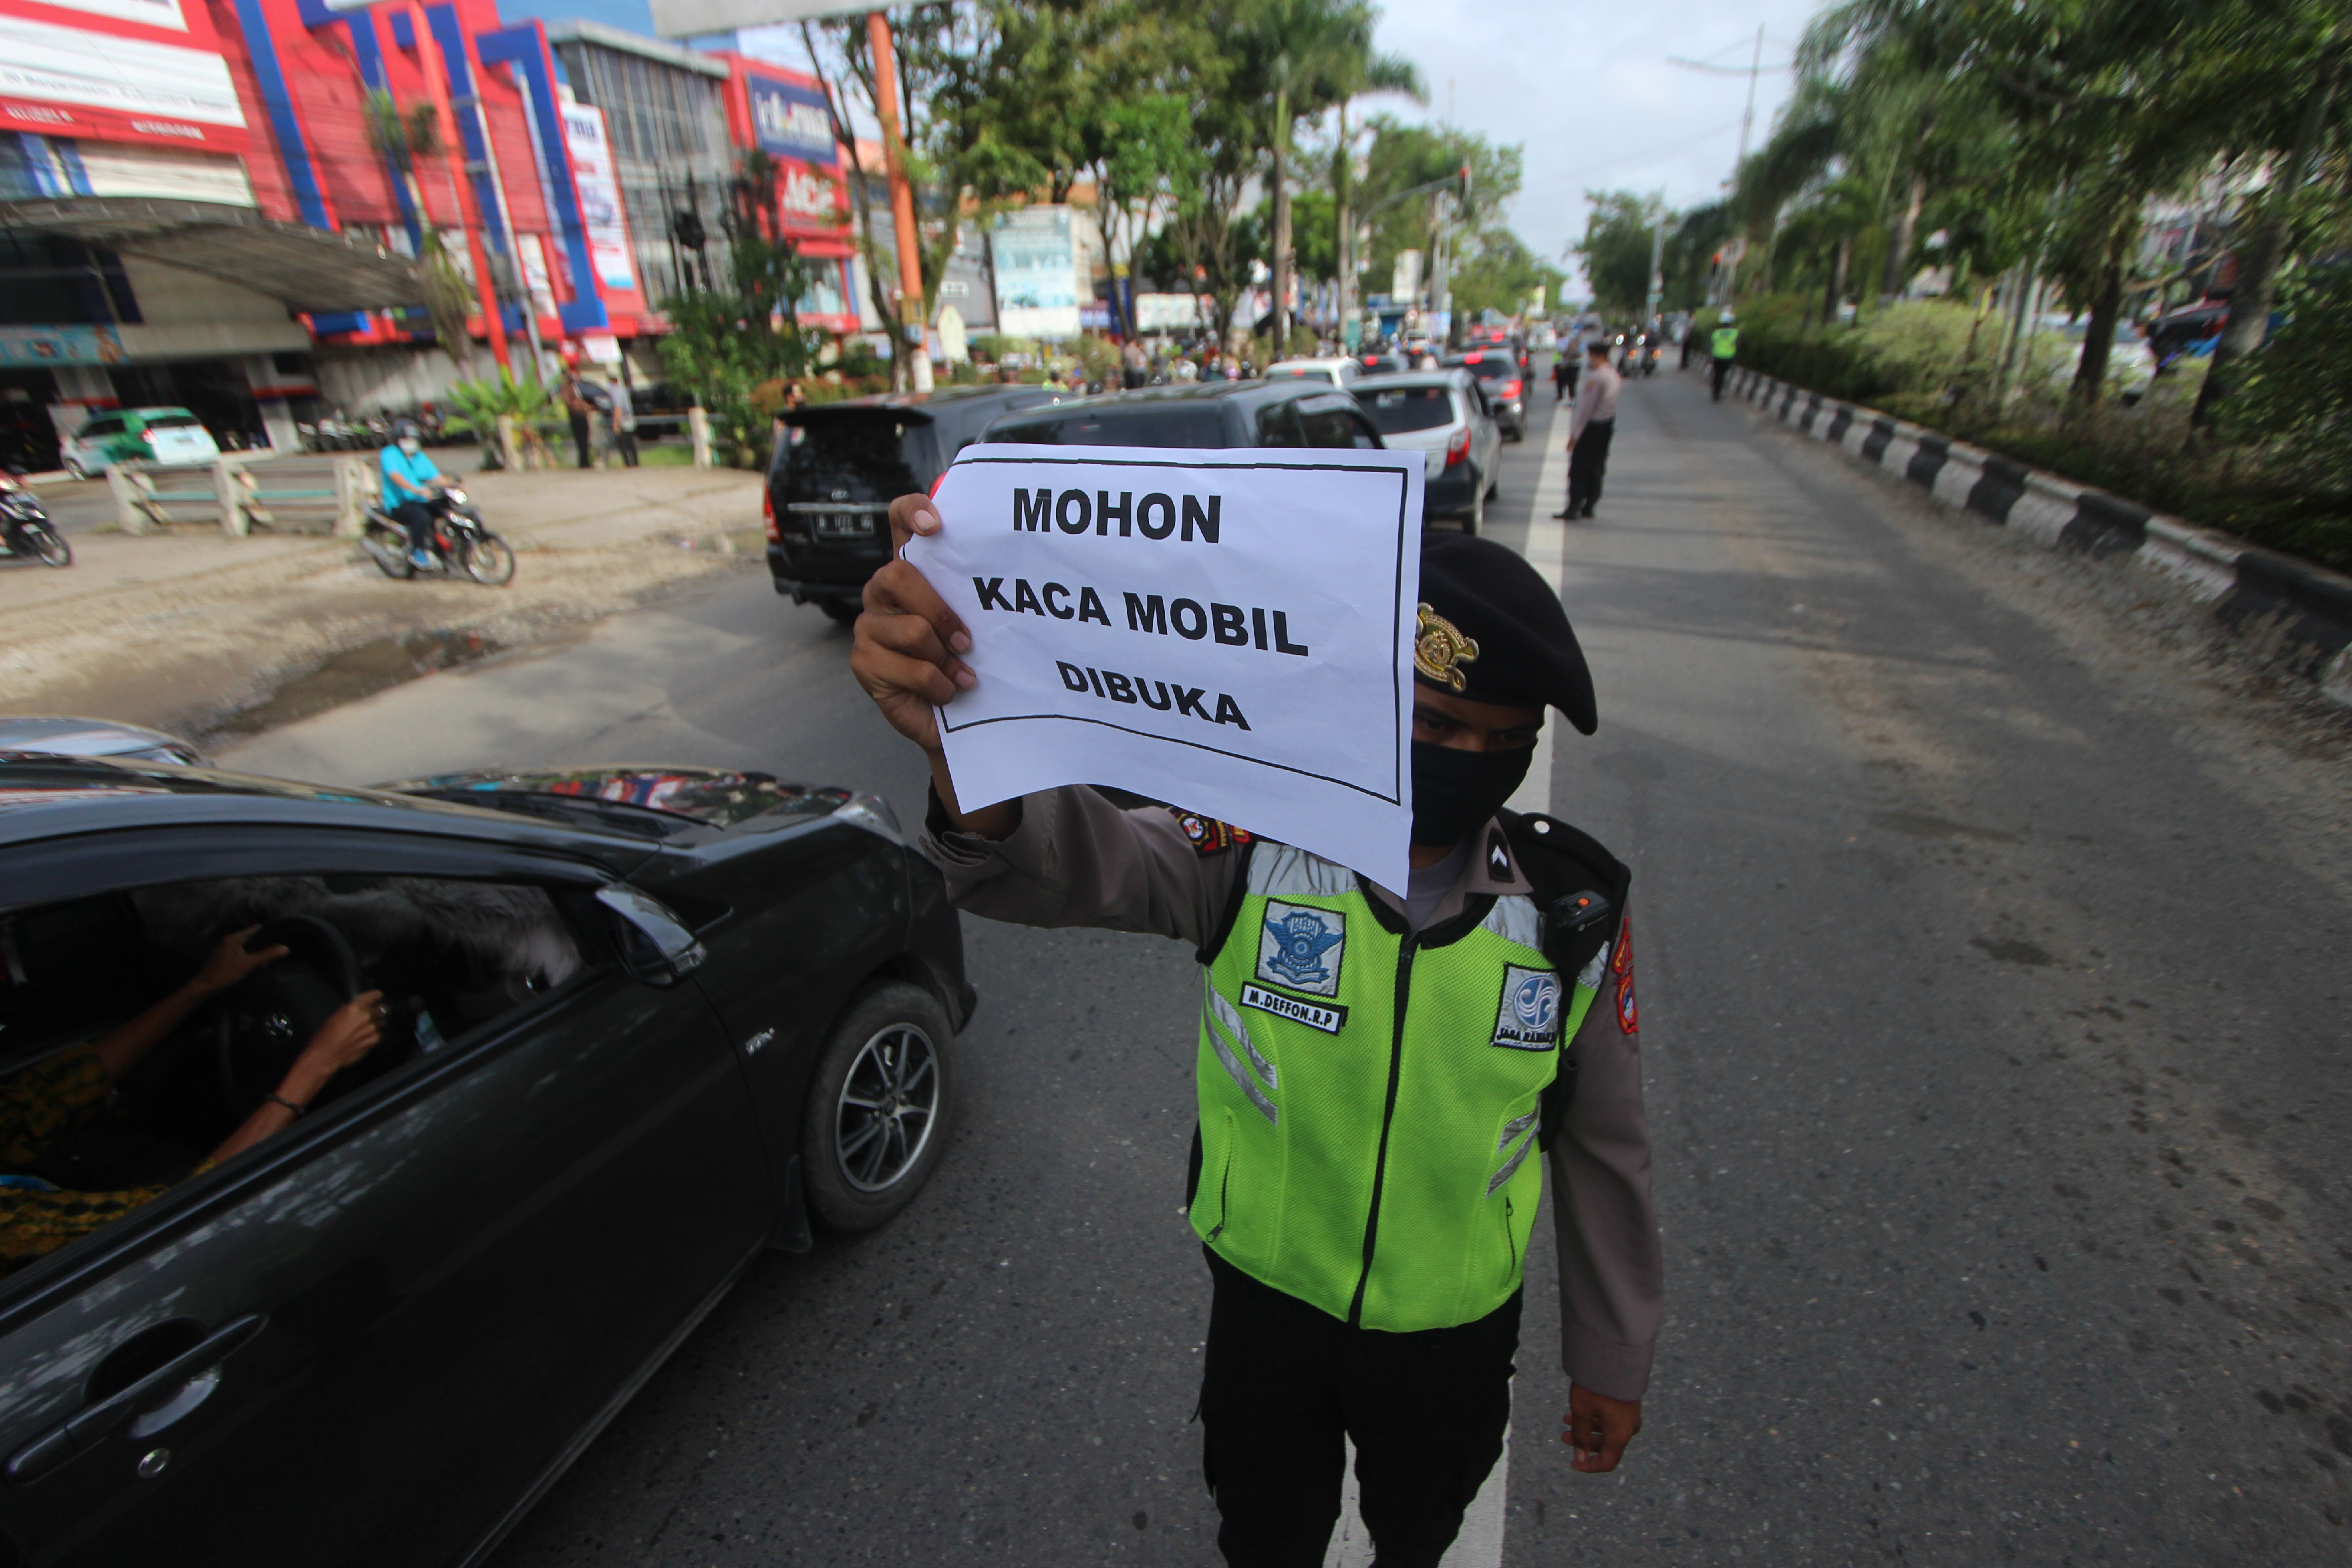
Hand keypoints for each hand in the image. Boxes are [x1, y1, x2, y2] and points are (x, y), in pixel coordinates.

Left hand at [191, 926, 286, 995]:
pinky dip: (248, 956)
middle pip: (252, 937)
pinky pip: (240, 951)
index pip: (256, 928)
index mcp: (235, 938)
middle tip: (274, 954)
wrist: (204, 985)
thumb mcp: (248, 964)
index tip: (279, 940)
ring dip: (256, 952)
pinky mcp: (224, 955)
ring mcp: (226, 947)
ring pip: (246, 945)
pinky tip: (253, 965)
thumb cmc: (225, 973)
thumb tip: (285, 948)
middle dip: (263, 945)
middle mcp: (230, 939)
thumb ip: (267, 955)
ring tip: (266, 962)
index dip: (268, 933)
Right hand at [291, 991, 384, 1081]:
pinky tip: (364, 1039)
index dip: (377, 996)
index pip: (375, 995)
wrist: (325, 1055)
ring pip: (382, 1022)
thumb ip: (350, 1009)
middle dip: (378, 1011)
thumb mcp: (335, 1016)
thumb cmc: (325, 1036)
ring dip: (377, 1023)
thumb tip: (357, 1007)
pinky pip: (379, 1034)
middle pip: (382, 1009)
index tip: (377, 997)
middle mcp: (366, 1016)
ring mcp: (372, 1029)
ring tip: (366, 1029)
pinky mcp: (374, 1040)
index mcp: (355, 1007)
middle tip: (372, 1014)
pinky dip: (374, 1035)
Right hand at [849, 494, 975, 752]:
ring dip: (946, 659)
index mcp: (911, 571)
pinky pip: (912, 668)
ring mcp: (868, 625)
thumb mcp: (975, 623)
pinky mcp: (864, 661)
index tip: (934, 525)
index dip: (911, 512)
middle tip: (966, 640)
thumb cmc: (965, 662)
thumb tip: (1012, 572)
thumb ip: (972, 594)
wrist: (955, 717)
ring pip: (912, 630)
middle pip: (899, 575)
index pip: (899, 520)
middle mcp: (882, 591)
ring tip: (960, 674)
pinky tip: (947, 691)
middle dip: (940, 612)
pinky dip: (939, 685)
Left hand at [1562, 1384, 1641, 1472]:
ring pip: (1607, 1430)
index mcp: (1620, 1435)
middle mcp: (1628, 1428)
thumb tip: (1579, 1458)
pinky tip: (1578, 1408)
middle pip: (1606, 1446)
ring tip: (1566, 1418)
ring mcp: (1630, 1415)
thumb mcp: (1582, 1410)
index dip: (1590, 1466)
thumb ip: (1580, 1436)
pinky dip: (1595, 1418)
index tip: (1573, 1463)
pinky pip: (1612, 1418)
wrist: (1616, 1356)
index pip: (1607, 1462)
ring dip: (1586, 1428)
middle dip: (1583, 1443)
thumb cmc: (1597, 1386)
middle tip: (1563, 1435)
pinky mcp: (1628, 1403)